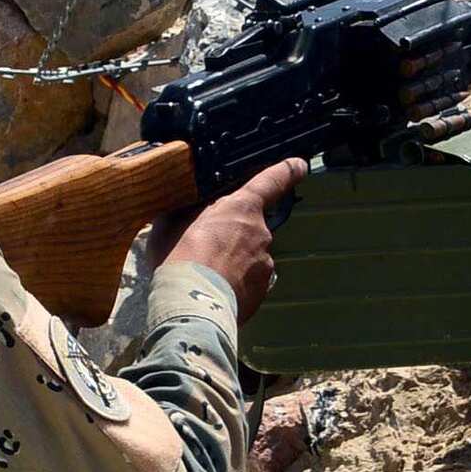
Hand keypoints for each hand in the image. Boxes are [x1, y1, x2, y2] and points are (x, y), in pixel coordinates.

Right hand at [155, 159, 302, 307]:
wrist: (191, 306)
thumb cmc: (180, 259)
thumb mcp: (171, 224)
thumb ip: (186, 211)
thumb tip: (186, 209)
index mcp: (241, 208)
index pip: (271, 181)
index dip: (286, 170)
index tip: (299, 166)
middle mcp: (261, 233)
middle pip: (249, 225)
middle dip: (231, 233)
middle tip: (202, 246)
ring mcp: (265, 264)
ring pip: (248, 255)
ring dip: (231, 260)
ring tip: (203, 273)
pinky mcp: (262, 290)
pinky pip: (248, 280)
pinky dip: (234, 282)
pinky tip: (213, 289)